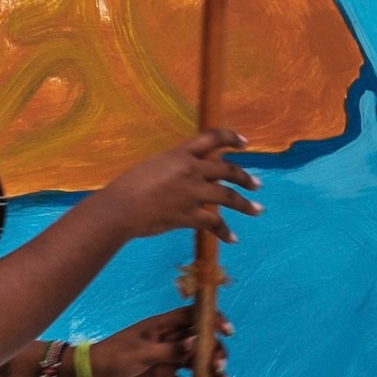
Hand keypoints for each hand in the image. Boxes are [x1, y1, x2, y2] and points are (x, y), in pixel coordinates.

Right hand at [87, 130, 257, 246]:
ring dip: (245, 205)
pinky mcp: (189, 215)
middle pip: (227, 170)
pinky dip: (225, 232)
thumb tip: (188, 175)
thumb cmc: (127, 187)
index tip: (244, 143)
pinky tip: (232, 239)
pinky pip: (214, 223)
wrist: (119, 208)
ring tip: (257, 210)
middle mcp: (191, 170)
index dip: (231, 138)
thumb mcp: (153, 166)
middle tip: (257, 184)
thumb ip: (174, 167)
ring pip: (228, 197)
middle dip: (245, 178)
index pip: (212, 137)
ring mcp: (192, 193)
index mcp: (180, 154)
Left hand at [89, 304, 230, 376]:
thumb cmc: (114, 356)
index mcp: (163, 326)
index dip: (213, 320)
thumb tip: (197, 343)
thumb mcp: (142, 353)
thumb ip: (171, 350)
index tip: (227, 332)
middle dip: (215, 354)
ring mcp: (168, 360)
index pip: (194, 316)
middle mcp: (170, 341)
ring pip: (197, 365)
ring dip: (212, 374)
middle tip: (219, 368)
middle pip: (201, 343)